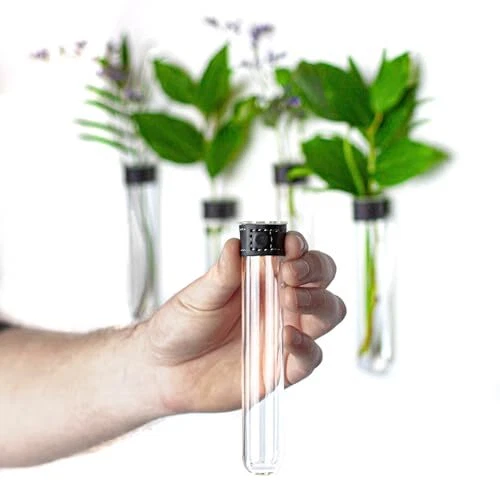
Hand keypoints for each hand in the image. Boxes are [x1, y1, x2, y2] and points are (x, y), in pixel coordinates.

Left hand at [141, 232, 345, 414]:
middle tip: (289, 272)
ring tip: (288, 299)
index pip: (296, 255)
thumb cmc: (181, 327)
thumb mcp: (198, 296)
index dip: (299, 247)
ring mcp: (286, 334)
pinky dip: (306, 345)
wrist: (165, 370)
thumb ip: (222, 274)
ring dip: (317, 302)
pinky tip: (286, 336)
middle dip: (315, 270)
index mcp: (262, 279)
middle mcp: (280, 303)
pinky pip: (311, 357)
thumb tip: (237, 245)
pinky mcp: (284, 368)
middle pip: (321, 279)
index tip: (289, 244)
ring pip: (328, 312)